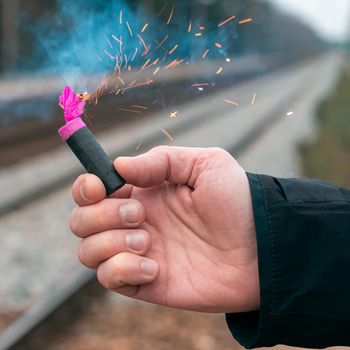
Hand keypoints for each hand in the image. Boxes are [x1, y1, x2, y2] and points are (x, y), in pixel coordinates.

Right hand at [70, 146, 258, 312]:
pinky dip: (123, 270)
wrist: (262, 247)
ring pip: (88, 251)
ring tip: (148, 240)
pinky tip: (155, 267)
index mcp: (143, 192)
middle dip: (101, 215)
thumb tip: (118, 166)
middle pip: (81, 221)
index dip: (86, 187)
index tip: (100, 187)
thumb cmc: (237, 201)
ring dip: (110, 242)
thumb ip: (160, 160)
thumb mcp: (204, 164)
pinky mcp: (146, 282)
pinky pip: (109, 279)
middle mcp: (135, 222)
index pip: (92, 190)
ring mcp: (138, 253)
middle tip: (142, 215)